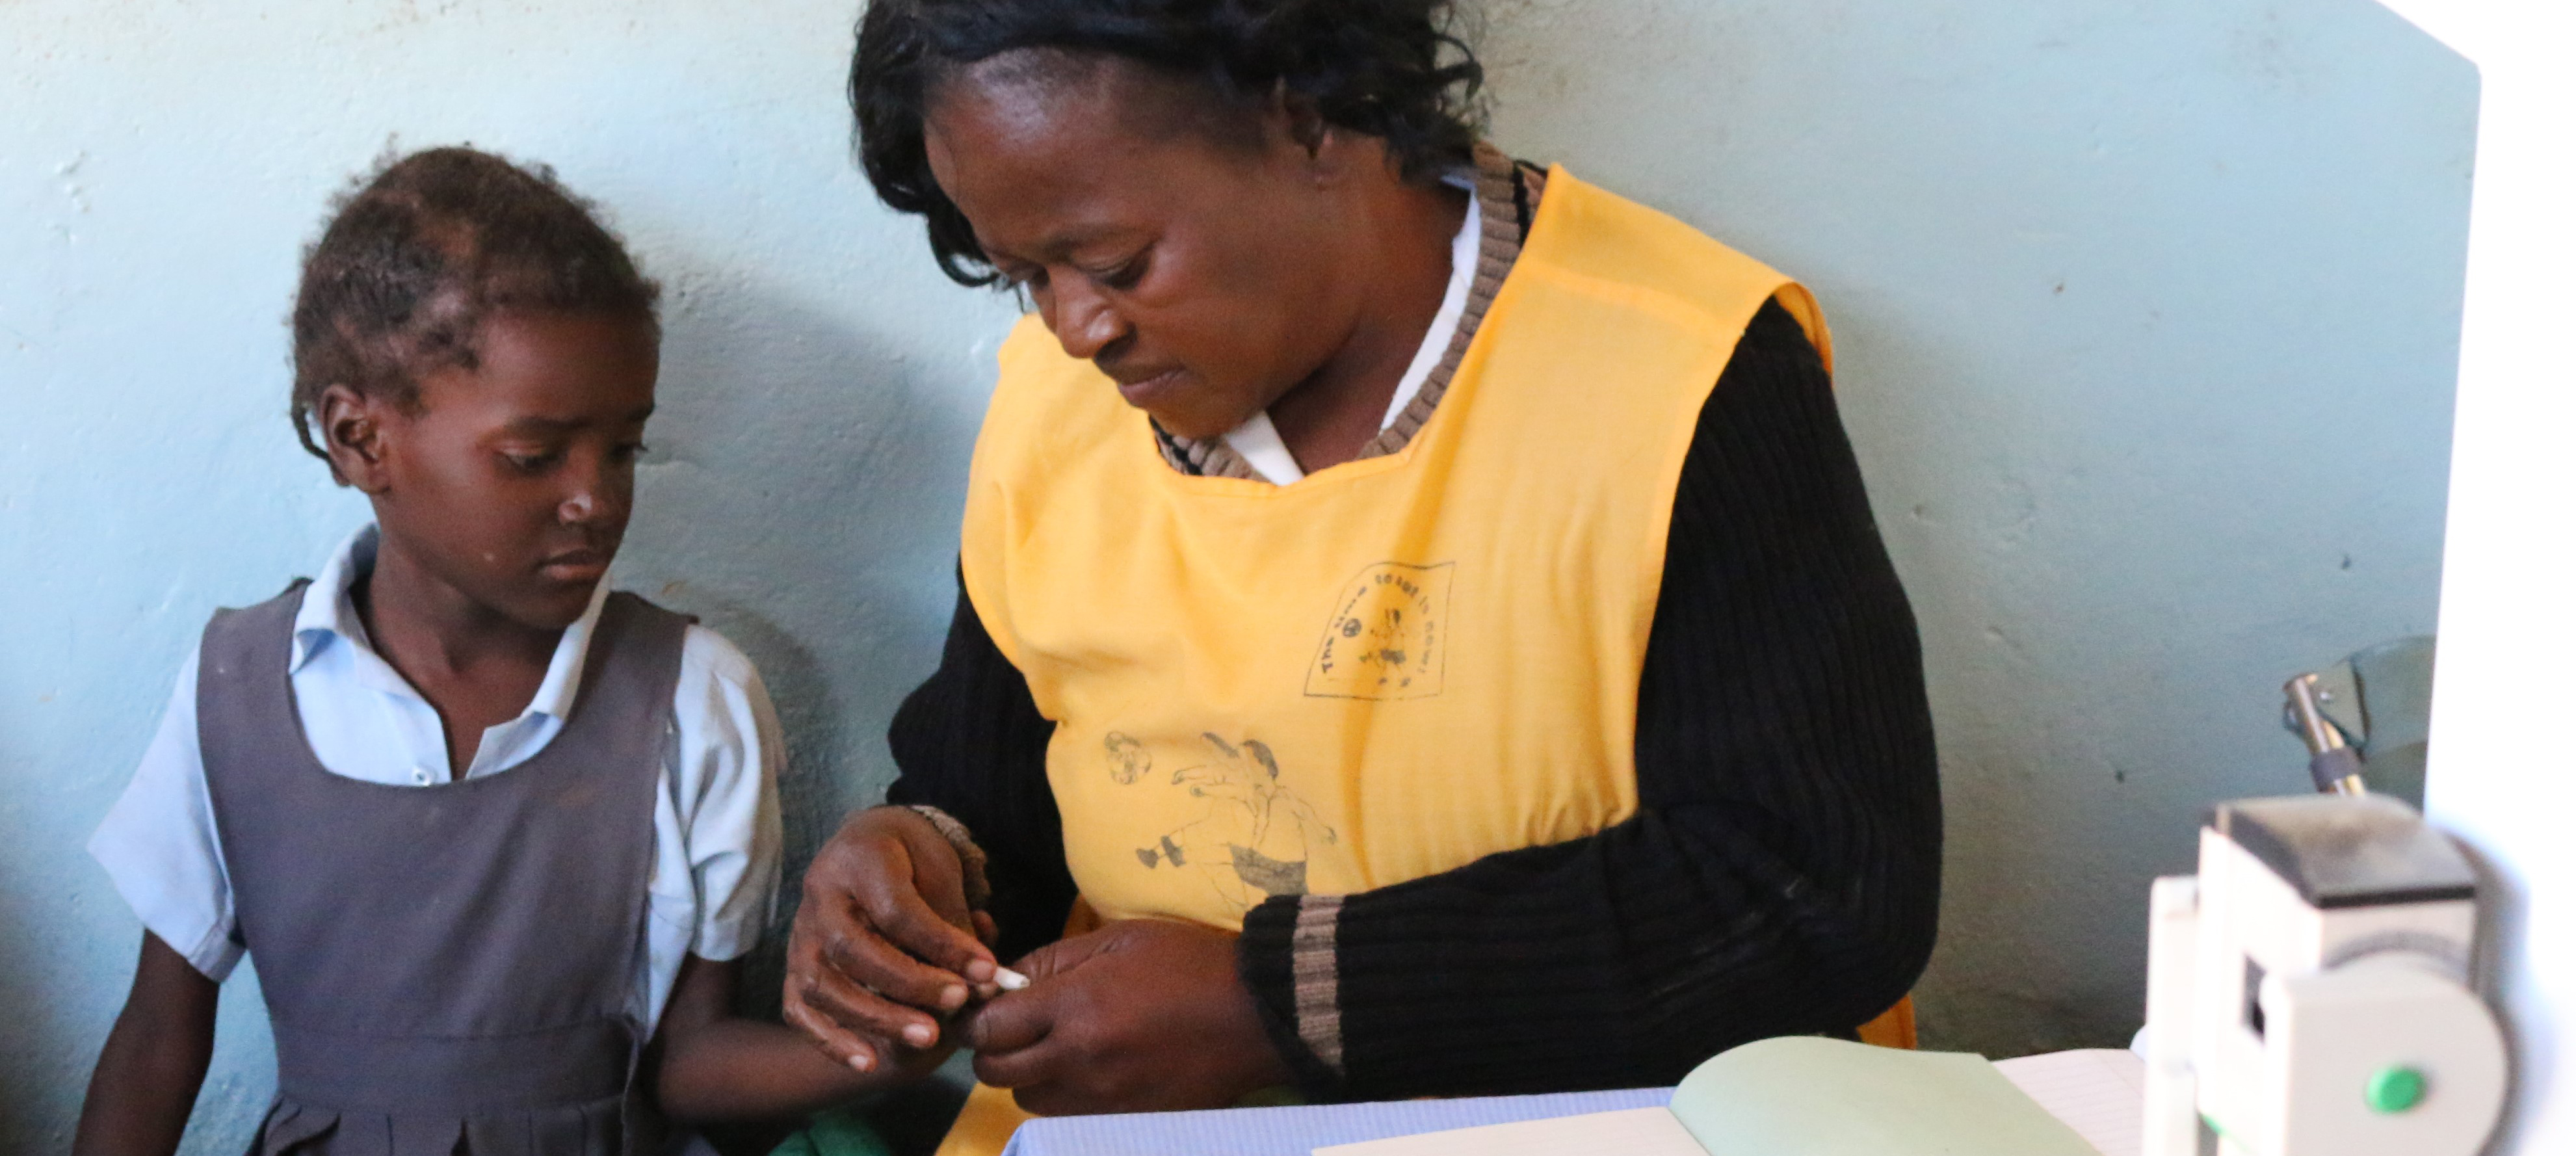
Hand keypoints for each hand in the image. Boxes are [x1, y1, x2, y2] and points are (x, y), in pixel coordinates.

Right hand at [783, 806, 1000, 1073]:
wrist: (867, 842)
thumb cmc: (913, 857)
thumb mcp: (942, 869)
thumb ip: (956, 922)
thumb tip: (982, 982)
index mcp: (859, 859)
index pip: (897, 910)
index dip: (942, 944)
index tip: (986, 970)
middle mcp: (819, 896)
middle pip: (852, 950)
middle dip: (910, 984)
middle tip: (959, 1003)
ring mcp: (800, 933)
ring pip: (821, 985)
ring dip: (875, 1017)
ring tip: (927, 1037)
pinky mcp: (793, 965)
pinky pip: (799, 1009)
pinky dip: (830, 1040)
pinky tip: (869, 1061)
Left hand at [966, 919, 1293, 1114]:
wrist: (1254, 1013)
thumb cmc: (1186, 964)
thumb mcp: (1116, 938)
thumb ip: (1051, 960)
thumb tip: (1004, 984)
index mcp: (1074, 1005)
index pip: (987, 1029)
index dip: (980, 1018)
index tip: (995, 1007)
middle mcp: (1078, 1059)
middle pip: (996, 1075)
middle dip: (997, 1051)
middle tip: (1020, 1030)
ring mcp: (1101, 1098)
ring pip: (1028, 1102)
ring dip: (1032, 1079)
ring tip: (1062, 1050)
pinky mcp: (1124, 1120)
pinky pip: (1068, 1117)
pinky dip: (1067, 1098)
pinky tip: (1093, 1071)